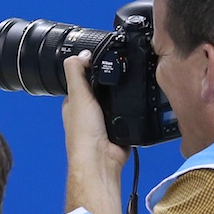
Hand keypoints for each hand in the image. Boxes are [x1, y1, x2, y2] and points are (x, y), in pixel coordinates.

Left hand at [62, 51, 128, 213]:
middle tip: (124, 71)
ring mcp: (105, 120)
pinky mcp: (121, 129)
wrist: (101, 160)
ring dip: (125, 96)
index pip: (84, 78)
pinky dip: (134, 110)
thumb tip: (81, 54)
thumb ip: (77, 74)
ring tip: (133, 85)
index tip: (105, 55)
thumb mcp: (78, 96)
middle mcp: (89, 111)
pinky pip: (130, 114)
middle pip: (104, 89)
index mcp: (75, 102)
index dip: (93, 67)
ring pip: (118, 100)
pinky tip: (138, 105)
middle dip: (113, 82)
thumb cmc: (84, 133)